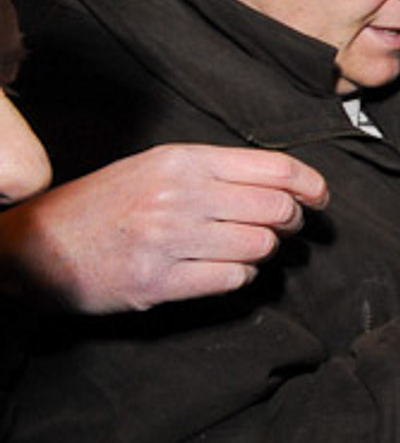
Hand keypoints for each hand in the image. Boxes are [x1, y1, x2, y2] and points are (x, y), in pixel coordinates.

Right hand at [0, 145, 327, 312]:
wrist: (34, 246)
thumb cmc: (103, 206)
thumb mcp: (155, 168)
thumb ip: (215, 171)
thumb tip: (284, 184)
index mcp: (182, 160)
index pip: (274, 168)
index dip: (311, 185)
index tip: (320, 198)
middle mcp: (179, 195)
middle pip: (278, 209)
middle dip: (293, 222)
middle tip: (286, 228)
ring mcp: (169, 240)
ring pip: (261, 246)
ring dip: (264, 252)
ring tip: (244, 249)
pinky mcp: (159, 281)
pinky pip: (233, 280)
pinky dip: (240, 278)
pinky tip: (222, 271)